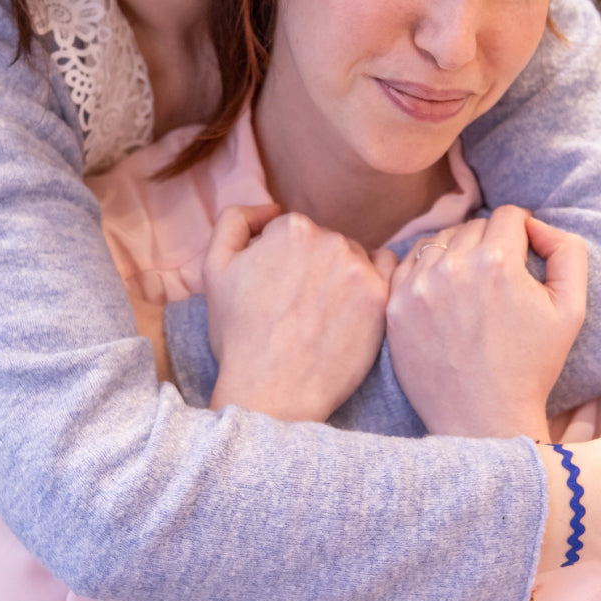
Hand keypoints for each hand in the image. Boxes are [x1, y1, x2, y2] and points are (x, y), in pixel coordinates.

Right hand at [202, 205, 396, 421]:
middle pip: (324, 241)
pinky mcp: (380, 297)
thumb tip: (270, 208)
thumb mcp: (214, 267)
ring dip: (341, 274)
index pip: (291, 231)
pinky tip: (354, 305)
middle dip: (312, 265)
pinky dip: (372, 280)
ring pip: (353, 256)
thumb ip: (236, 220)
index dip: (280, 259)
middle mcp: (329, 239)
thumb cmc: (239, 334)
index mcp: (291, 228)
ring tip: (323, 313)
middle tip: (297, 306)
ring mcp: (358, 268)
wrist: (272, 392)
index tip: (275, 289)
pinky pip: (387, 270)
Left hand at [385, 208, 586, 438]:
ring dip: (457, 252)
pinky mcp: (395, 304)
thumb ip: (567, 251)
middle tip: (499, 277)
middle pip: (473, 226)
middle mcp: (452, 266)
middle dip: (490, 243)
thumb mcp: (571, 309)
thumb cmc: (531, 366)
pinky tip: (443, 293)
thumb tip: (538, 224)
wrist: (483, 419)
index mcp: (497, 262)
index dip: (522, 231)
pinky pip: (409, 263)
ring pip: (440, 240)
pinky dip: (427, 269)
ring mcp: (418, 285)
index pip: (509, 216)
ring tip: (471, 286)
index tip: (524, 253)